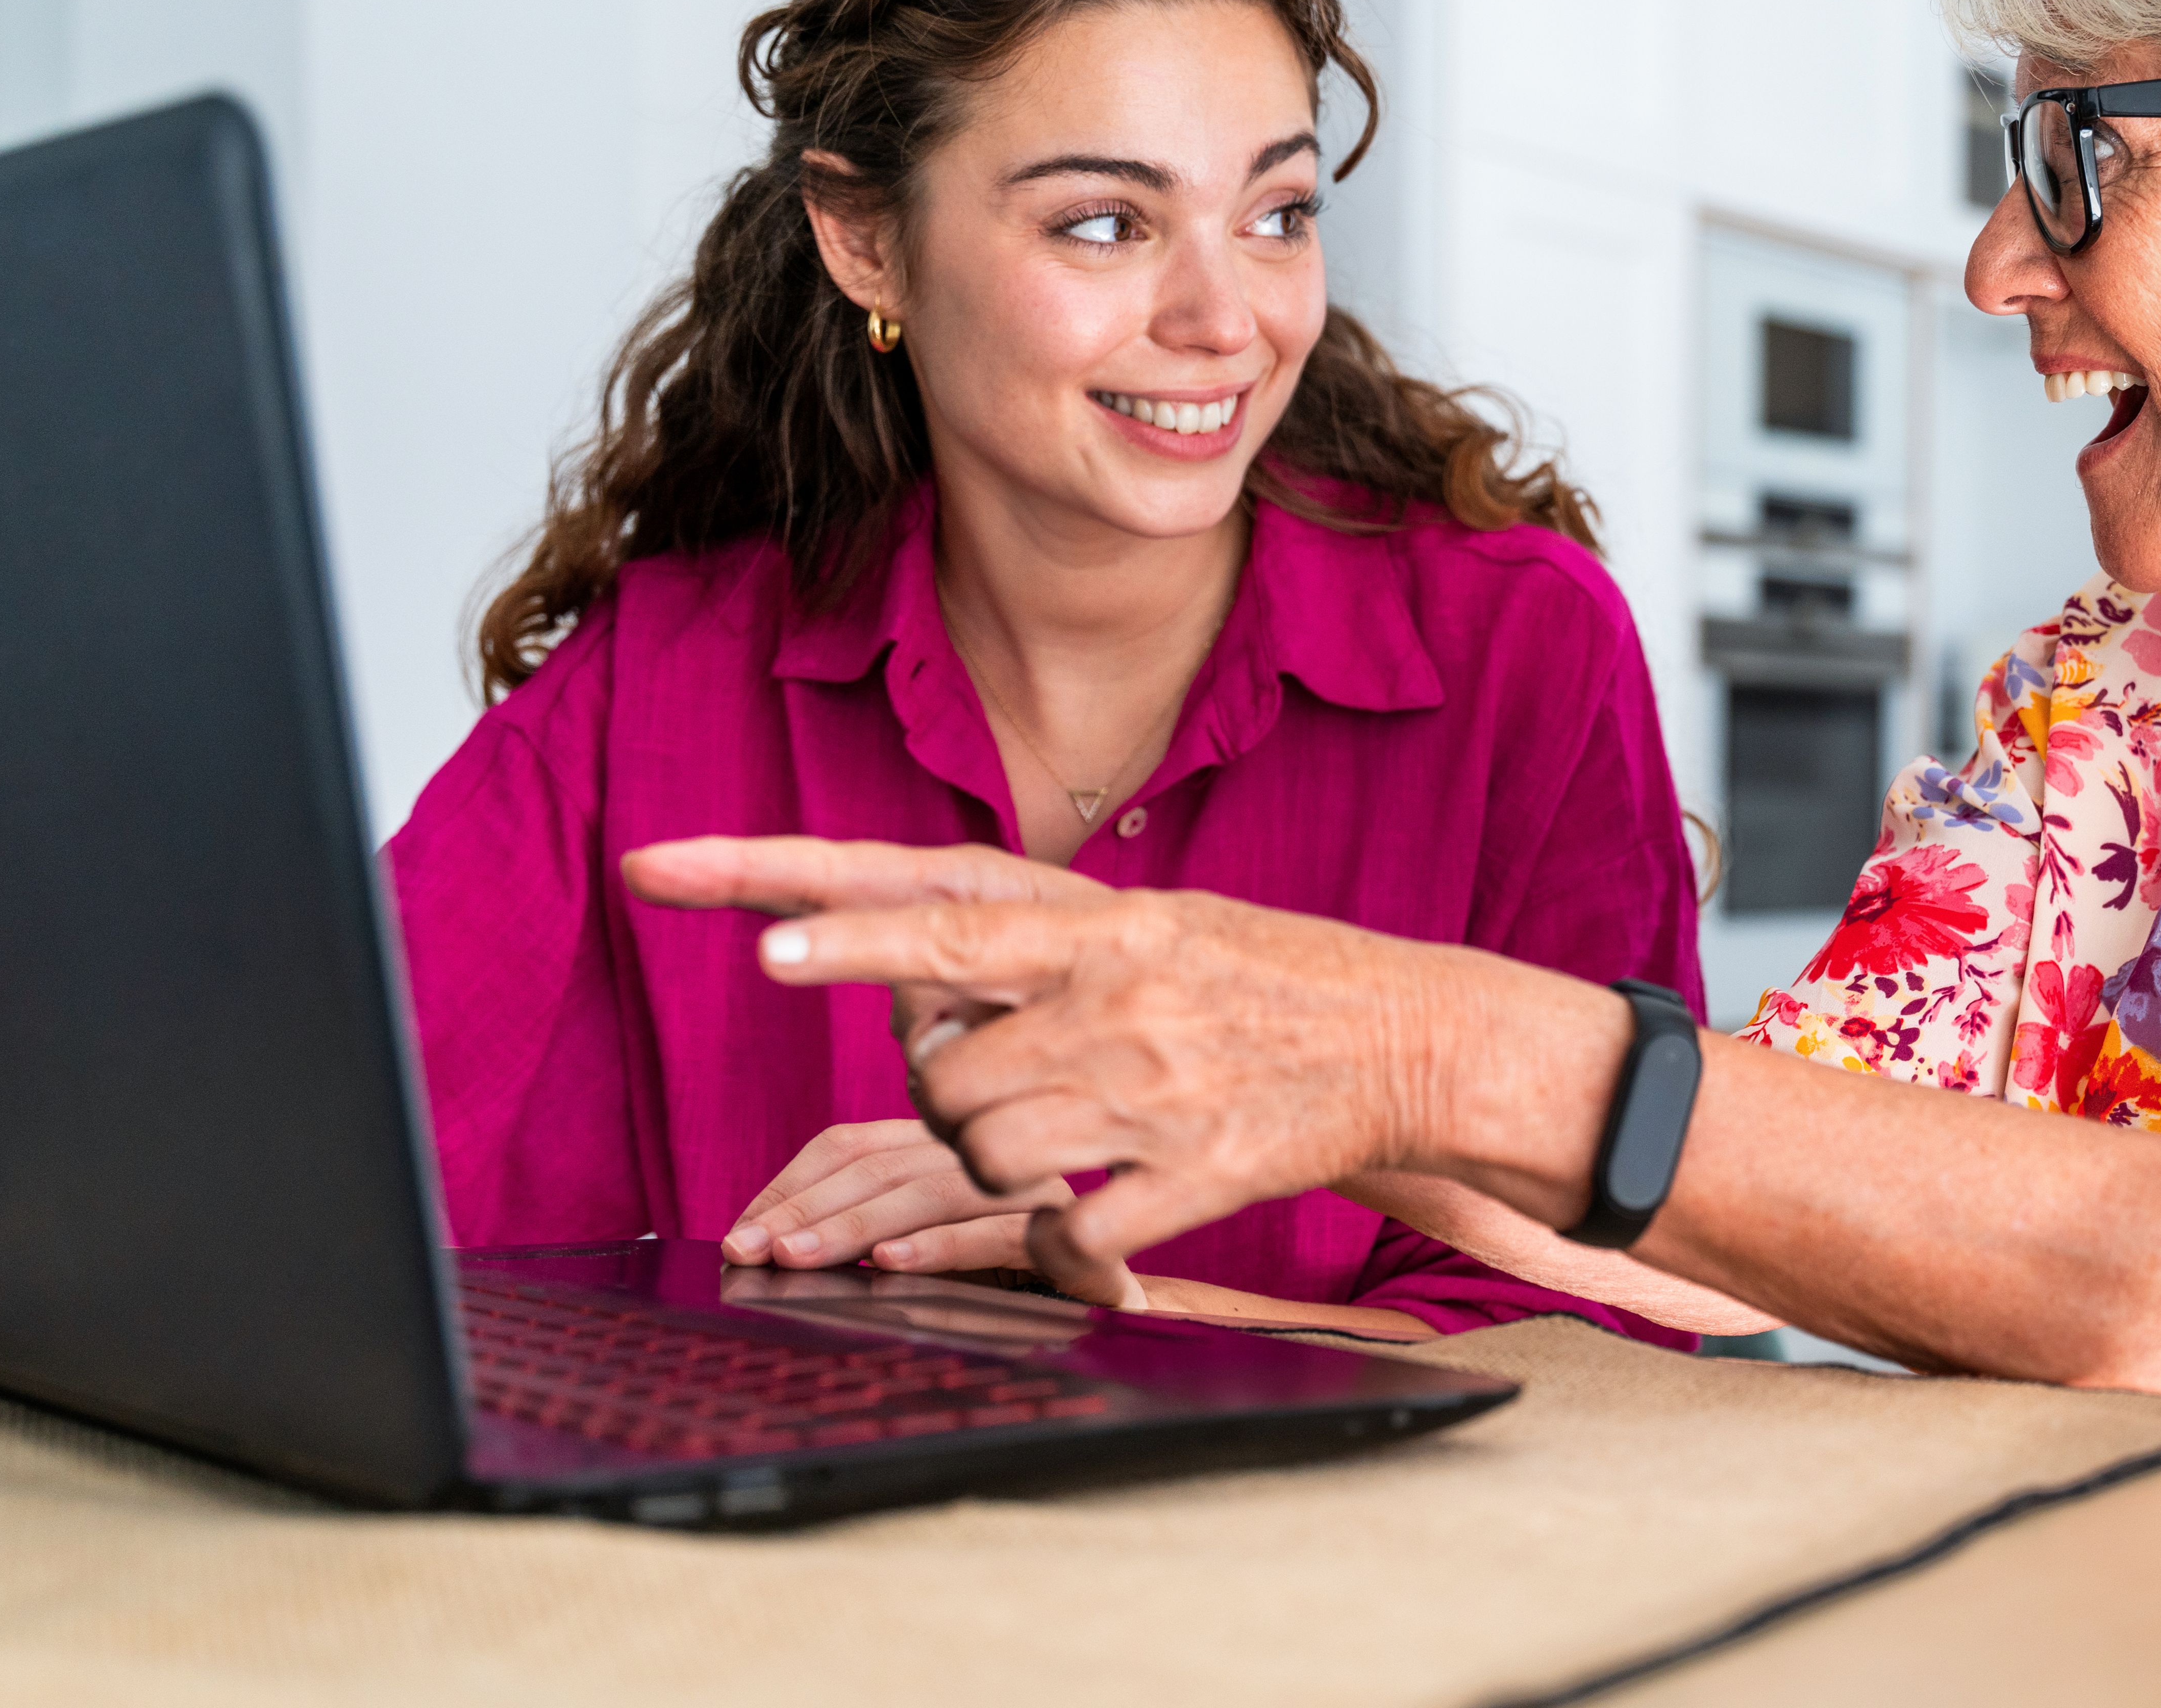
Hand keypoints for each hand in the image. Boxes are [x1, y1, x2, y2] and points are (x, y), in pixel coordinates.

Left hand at [631, 835, 1607, 1306]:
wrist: (1413, 1038)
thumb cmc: (1270, 980)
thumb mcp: (1159, 926)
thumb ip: (1038, 950)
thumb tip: (919, 997)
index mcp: (1106, 925)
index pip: (942, 914)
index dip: (840, 927)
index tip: (747, 931)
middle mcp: (1119, 998)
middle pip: (941, 1071)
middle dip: (942, 1097)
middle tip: (1003, 1090)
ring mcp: (1156, 1089)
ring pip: (986, 1152)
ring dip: (996, 1166)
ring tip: (1067, 1141)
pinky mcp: (1196, 1176)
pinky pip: (1066, 1232)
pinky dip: (1059, 1246)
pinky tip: (1090, 1226)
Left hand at [721, 1117, 1057, 1277]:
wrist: (1109, 1316)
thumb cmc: (998, 1292)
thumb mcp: (914, 1258)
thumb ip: (859, 1237)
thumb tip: (765, 1244)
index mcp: (946, 1147)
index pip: (852, 1146)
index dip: (790, 1186)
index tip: (741, 1234)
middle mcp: (989, 1155)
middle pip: (883, 1165)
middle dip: (808, 1209)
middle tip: (753, 1250)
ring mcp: (1035, 1191)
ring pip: (934, 1189)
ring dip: (857, 1225)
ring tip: (801, 1259)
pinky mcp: (1073, 1239)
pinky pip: (1001, 1233)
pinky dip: (942, 1245)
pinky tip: (893, 1264)